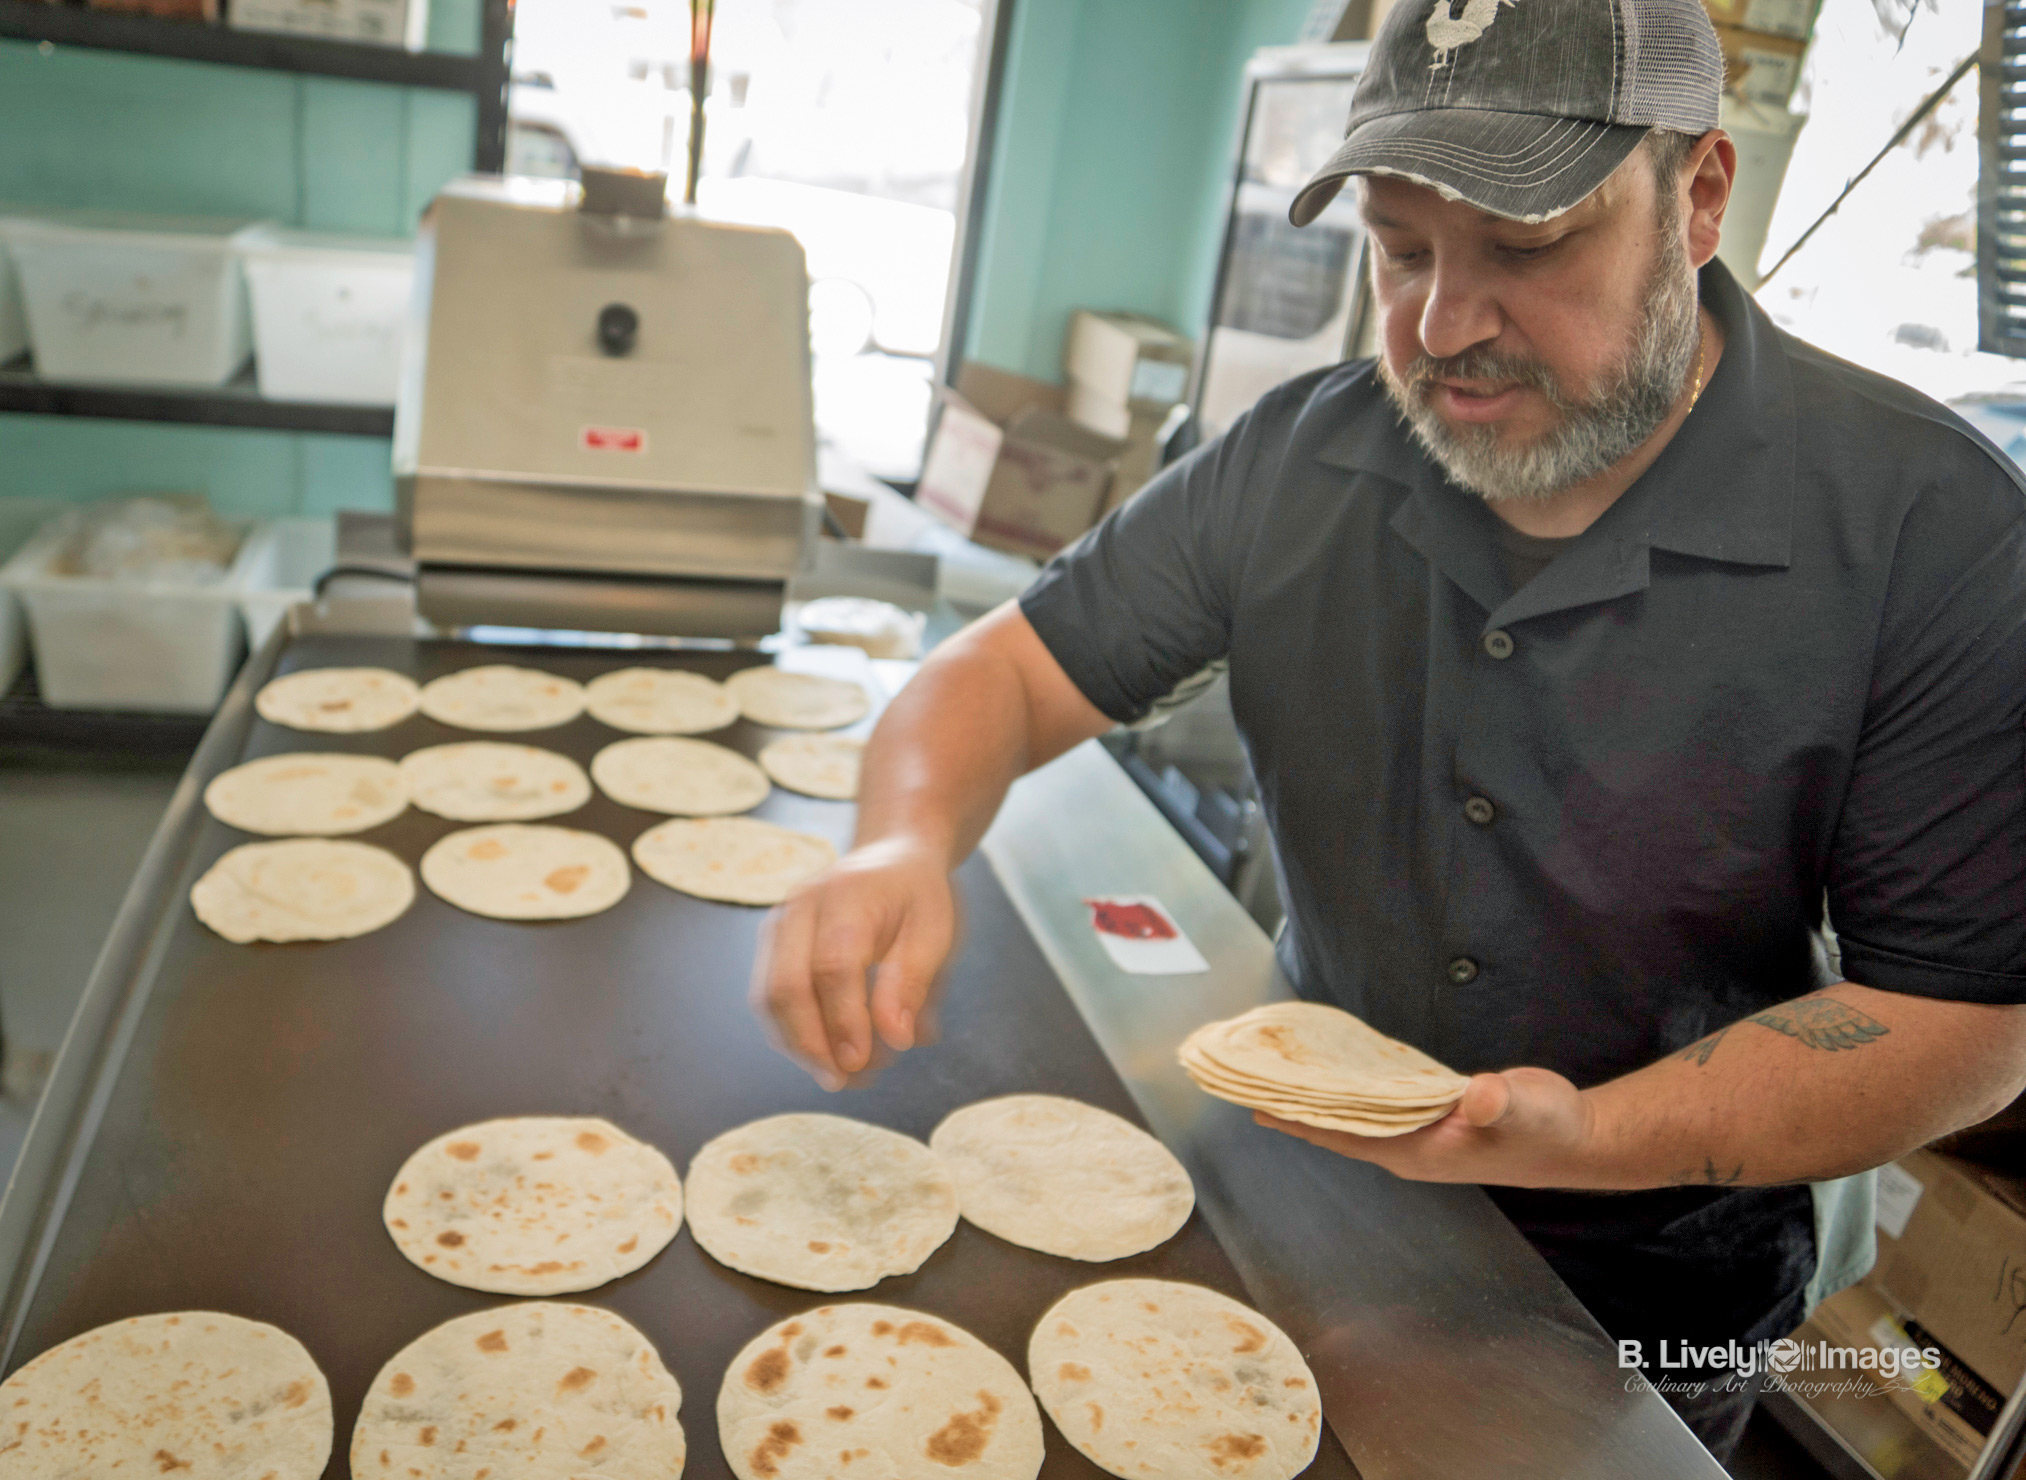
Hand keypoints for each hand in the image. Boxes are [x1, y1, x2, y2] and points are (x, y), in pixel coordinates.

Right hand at [750, 838, 958, 1089]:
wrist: (891, 857)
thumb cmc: (917, 896)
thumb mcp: (935, 931)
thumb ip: (914, 981)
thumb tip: (896, 1039)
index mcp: (847, 894)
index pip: (833, 965)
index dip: (843, 1020)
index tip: (860, 1063)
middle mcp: (801, 906)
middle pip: (786, 985)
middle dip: (811, 1044)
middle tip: (845, 1081)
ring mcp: (779, 924)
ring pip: (768, 997)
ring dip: (799, 1046)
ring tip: (841, 1077)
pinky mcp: (772, 944)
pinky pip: (768, 997)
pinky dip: (793, 1033)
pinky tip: (826, 1054)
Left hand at [1253, 1067, 1598, 1187]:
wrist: (1574, 1136)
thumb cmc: (1546, 1129)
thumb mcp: (1523, 1111)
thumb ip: (1498, 1104)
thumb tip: (1477, 1096)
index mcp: (1416, 1152)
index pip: (1342, 1136)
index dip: (1300, 1121)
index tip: (1256, 1107)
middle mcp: (1408, 1144)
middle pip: (1339, 1125)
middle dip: (1299, 1105)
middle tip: (1253, 1078)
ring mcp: (1419, 1130)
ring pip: (1357, 1112)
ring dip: (1322, 1094)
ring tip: (1281, 1069)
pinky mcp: (1432, 1112)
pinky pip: (1379, 1098)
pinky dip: (1354, 1081)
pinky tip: (1335, 1063)